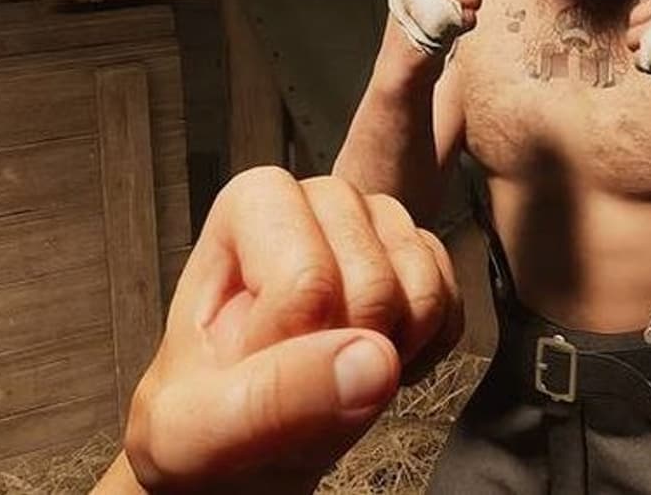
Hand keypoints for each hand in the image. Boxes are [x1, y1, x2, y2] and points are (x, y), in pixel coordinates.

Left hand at [118, 168, 463, 494]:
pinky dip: (424, 355)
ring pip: (424, 291)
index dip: (292, 346)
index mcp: (249, 208)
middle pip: (375, 283)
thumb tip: (370, 360)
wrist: (240, 450)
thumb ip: (266, 398)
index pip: (306, 278)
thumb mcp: (196, 430)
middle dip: (344, 355)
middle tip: (297, 376)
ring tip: (333, 371)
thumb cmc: (200, 426)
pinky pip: (454, 306)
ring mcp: (374, 225)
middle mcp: (318, 200)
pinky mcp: (416, 259)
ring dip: (390, 356)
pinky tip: (373, 367)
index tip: (254, 367)